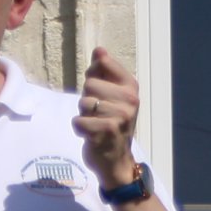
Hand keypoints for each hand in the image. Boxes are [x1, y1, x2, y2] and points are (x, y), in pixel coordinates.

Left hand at [76, 47, 141, 190]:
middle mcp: (130, 99)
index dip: (93, 76)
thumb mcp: (111, 95)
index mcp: (131, 86)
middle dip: (87, 99)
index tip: (100, 91)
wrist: (116, 160)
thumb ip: (103, 71)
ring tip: (95, 124)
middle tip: (98, 114)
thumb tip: (99, 50)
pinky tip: (90, 135)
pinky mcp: (107, 132)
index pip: (102, 62)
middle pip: (89, 84)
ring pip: (83, 103)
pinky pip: (78, 121)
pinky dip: (79, 129)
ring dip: (83, 115)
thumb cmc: (111, 123)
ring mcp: (121, 116)